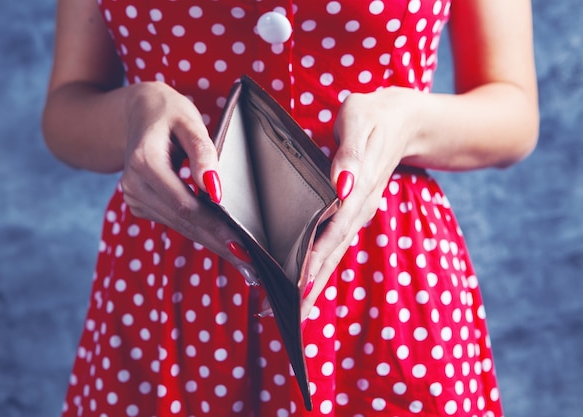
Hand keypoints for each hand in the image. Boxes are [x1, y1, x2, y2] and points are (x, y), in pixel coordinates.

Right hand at [119, 82, 259, 284]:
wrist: (137, 113)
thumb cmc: (169, 113)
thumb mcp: (188, 121)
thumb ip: (203, 152)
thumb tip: (215, 189)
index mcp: (144, 162)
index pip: (185, 205)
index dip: (215, 227)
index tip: (244, 245)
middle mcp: (134, 185)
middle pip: (183, 222)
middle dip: (219, 244)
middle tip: (252, 267)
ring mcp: (134, 198)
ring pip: (180, 227)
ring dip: (213, 243)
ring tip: (245, 263)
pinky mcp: (141, 205)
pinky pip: (176, 222)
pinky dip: (200, 232)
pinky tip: (223, 243)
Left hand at [300, 87, 418, 319]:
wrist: (406, 119)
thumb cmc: (376, 114)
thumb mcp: (362, 120)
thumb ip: (352, 154)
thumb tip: (343, 186)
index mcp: (360, 189)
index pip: (334, 231)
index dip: (317, 258)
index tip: (298, 286)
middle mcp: (360, 208)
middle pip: (333, 252)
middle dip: (311, 284)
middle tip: (286, 314)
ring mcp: (359, 212)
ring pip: (335, 252)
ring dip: (315, 281)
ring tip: (294, 310)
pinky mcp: (355, 211)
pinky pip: (336, 242)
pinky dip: (321, 264)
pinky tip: (308, 279)